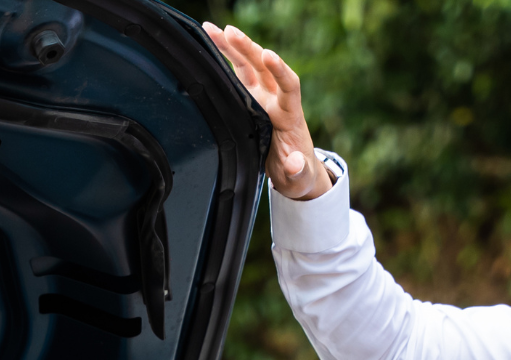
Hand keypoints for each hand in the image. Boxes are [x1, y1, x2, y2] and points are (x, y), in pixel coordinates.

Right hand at [203, 23, 332, 200]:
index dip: (280, 70)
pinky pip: (239, 74)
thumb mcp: (299, 178)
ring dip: (233, 47)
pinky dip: (226, 59)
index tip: (268, 55)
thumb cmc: (297, 174)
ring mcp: (263, 97)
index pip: (289, 86)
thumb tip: (294, 163)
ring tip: (214, 30)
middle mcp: (277, 101)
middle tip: (230, 33)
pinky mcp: (251, 100)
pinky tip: (211, 44)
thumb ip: (297, 171)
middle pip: (264, 68)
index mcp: (290, 116)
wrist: (294, 171)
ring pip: (249, 66)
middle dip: (248, 49)